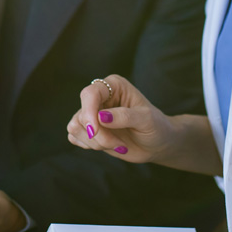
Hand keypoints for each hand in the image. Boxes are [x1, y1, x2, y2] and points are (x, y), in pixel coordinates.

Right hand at [66, 74, 180, 164]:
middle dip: (99, 135)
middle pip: (82, 114)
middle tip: (119, 144)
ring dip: (95, 142)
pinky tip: (107, 146)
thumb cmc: (155, 126)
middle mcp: (100, 97)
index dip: (89, 111)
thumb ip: (125, 116)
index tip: (95, 131)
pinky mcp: (88, 129)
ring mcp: (92, 113)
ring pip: (75, 127)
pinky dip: (89, 146)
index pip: (90, 93)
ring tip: (117, 144)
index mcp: (114, 86)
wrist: (157, 144)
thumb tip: (101, 117)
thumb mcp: (146, 120)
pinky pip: (74, 137)